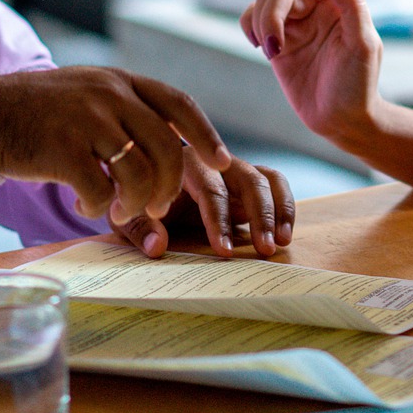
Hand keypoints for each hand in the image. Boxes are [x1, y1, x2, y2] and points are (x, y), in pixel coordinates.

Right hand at [0, 67, 230, 225]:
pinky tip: (84, 202)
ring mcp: (86, 120)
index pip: (179, 104)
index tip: (223, 162)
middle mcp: (109, 95)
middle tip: (160, 206)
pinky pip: (99, 190)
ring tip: (119, 209)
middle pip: (166, 146)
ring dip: (136, 202)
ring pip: (138, 172)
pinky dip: (98, 206)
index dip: (206, 134)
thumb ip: (128, 111)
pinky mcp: (62, 149)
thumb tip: (177, 148)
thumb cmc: (43, 114)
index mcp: (120, 81)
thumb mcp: (89, 94)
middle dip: (171, 184)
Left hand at [110, 157, 296, 258]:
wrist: (141, 181)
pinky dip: (285, 205)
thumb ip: (138, 230)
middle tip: (265, 249)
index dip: (219, 221)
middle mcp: (212, 161)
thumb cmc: (135, 200)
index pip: (209, 190)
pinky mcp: (247, 176)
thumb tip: (157, 248)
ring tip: (280, 244)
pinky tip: (286, 234)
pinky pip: (275, 182)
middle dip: (258, 215)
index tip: (225, 251)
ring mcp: (233, 168)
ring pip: (264, 179)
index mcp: (183, 164)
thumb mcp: (125, 216)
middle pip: (245, 179)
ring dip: (276, 211)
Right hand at [240, 0, 382, 144]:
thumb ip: (351, 4)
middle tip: (274, 48)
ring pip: (264, 3)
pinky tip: (261, 46)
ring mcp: (295, 27)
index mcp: (339, 3)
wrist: (343, 121)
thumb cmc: (360, 83)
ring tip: (271, 52)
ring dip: (260, 24)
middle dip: (272, 15)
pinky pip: (253, 21)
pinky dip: (249, 27)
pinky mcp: (277, 45)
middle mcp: (315, 10)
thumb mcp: (363, 44)